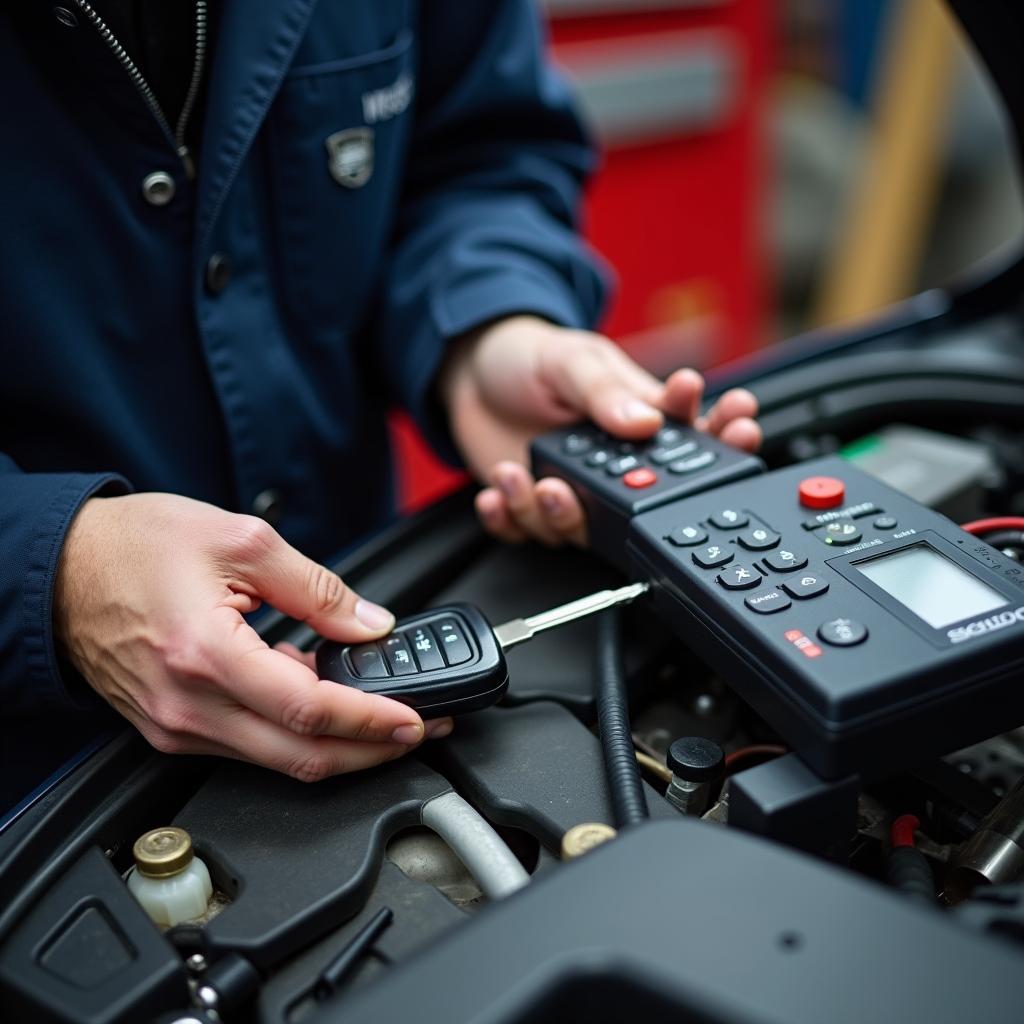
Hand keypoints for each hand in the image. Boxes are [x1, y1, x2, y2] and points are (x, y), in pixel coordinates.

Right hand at [54, 493, 451, 780]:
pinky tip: (321, 703)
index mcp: (206, 654)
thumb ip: (316, 588)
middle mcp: (187, 706)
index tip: (415, 719)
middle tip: (418, 730)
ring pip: (276, 760)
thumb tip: (369, 623)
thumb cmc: (135, 546)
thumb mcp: (240, 541)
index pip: (307, 710)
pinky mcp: (171, 728)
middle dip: (370, 750)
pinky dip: (294, 733)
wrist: (63, 568)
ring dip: (337, 746)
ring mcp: (175, 726)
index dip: (370, 721)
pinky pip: (247, 745)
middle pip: (299, 756)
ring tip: (382, 714)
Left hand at [439, 316, 761, 544]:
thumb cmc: (527, 357)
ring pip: (583, 528)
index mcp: (636, 419)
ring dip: (559, 513)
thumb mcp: (570, 359)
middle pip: (646, 501)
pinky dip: (513, 518)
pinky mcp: (532, 507)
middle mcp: (613, 465)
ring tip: (541, 482)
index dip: (725, 435)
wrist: (468, 372)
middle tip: (609, 483)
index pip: (694, 435)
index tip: (739, 422)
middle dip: (631, 503)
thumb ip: (604, 391)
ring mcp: (574, 490)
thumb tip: (645, 420)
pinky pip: (528, 531)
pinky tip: (504, 487)